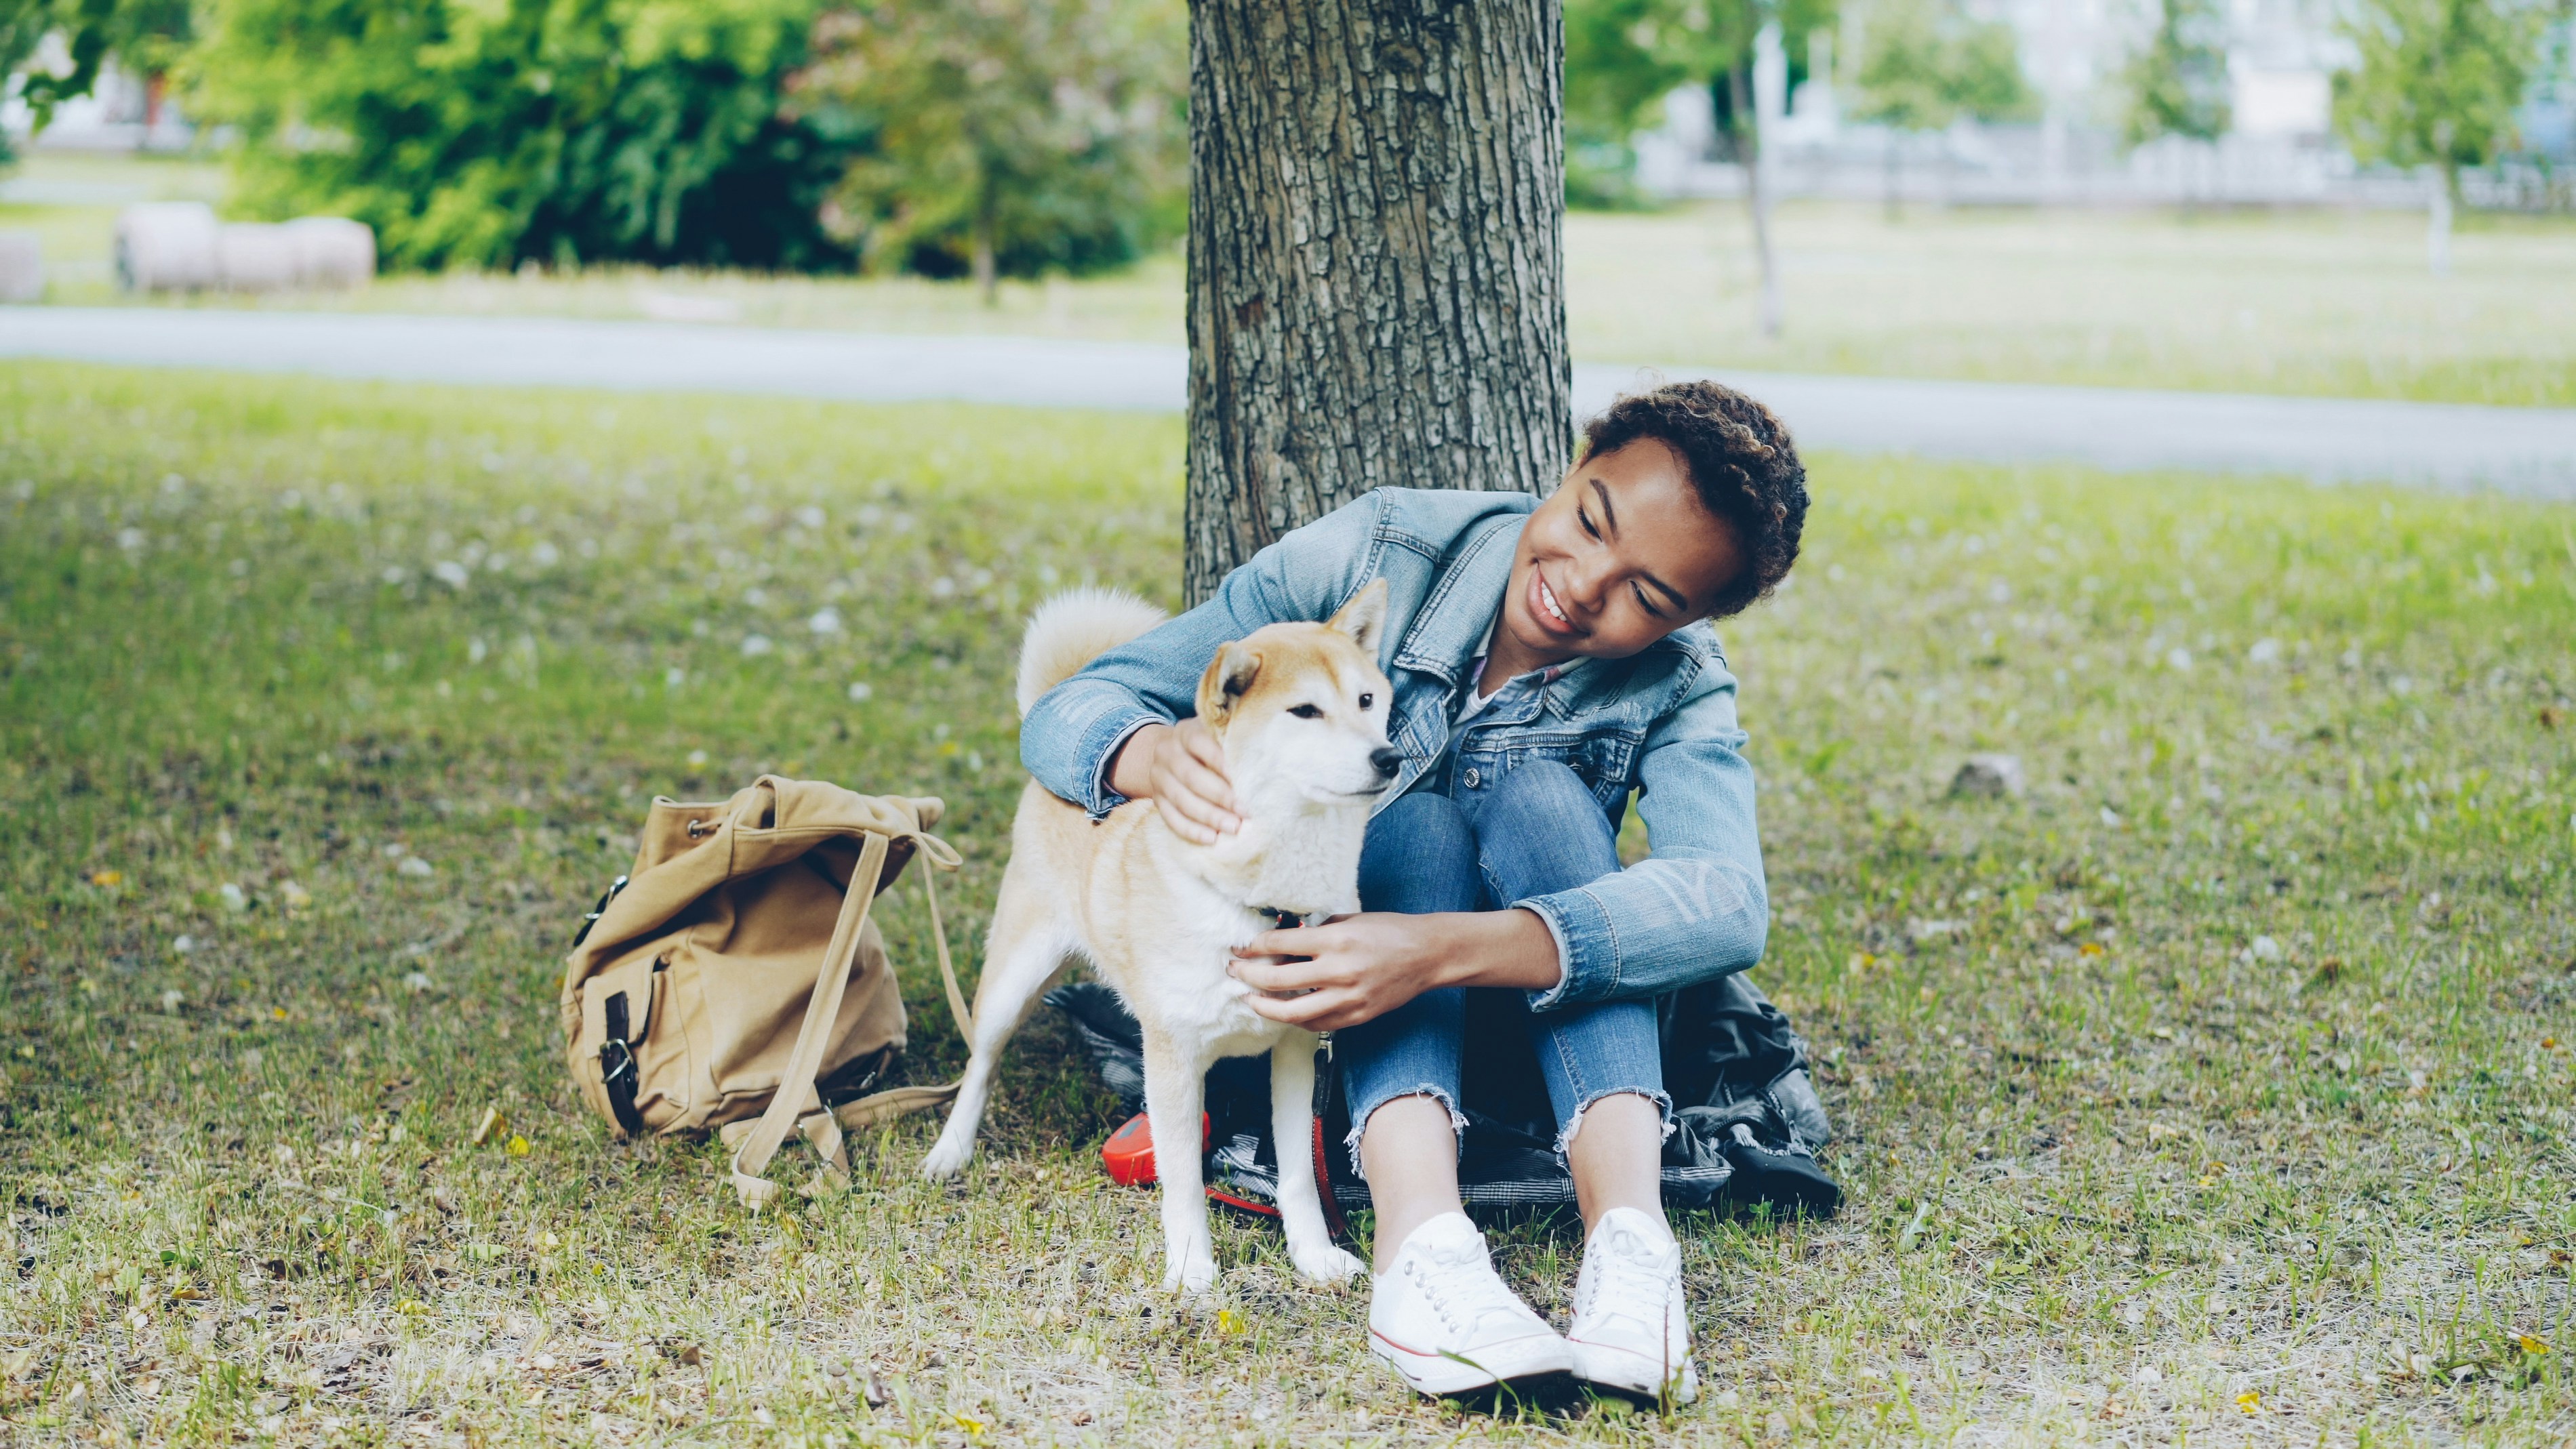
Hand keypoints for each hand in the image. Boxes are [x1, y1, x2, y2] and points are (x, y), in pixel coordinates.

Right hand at [1108, 719, 1239, 843]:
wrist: (1174, 755)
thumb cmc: (1209, 748)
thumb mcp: (1217, 738)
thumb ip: (1232, 748)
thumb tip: (1257, 770)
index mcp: (1184, 732)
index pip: (1199, 742)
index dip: (1219, 760)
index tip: (1241, 777)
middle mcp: (1166, 753)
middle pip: (1191, 777)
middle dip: (1220, 796)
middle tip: (1244, 811)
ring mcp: (1159, 778)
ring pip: (1182, 801)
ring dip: (1209, 817)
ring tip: (1233, 827)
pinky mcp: (1157, 800)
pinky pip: (1172, 819)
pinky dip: (1192, 830)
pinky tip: (1212, 838)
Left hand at [1227, 908, 1561, 1030]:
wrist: (1428, 955)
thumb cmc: (1389, 930)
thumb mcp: (1351, 919)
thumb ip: (1317, 930)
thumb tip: (1281, 939)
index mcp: (1336, 940)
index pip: (1278, 945)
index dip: (1252, 946)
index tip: (1240, 947)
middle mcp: (1339, 971)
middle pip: (1276, 980)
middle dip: (1247, 976)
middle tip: (1234, 971)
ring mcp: (1348, 998)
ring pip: (1291, 1012)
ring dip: (1263, 1006)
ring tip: (1249, 999)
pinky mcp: (1356, 1017)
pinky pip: (1316, 1024)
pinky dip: (1295, 1019)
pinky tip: (1284, 1010)